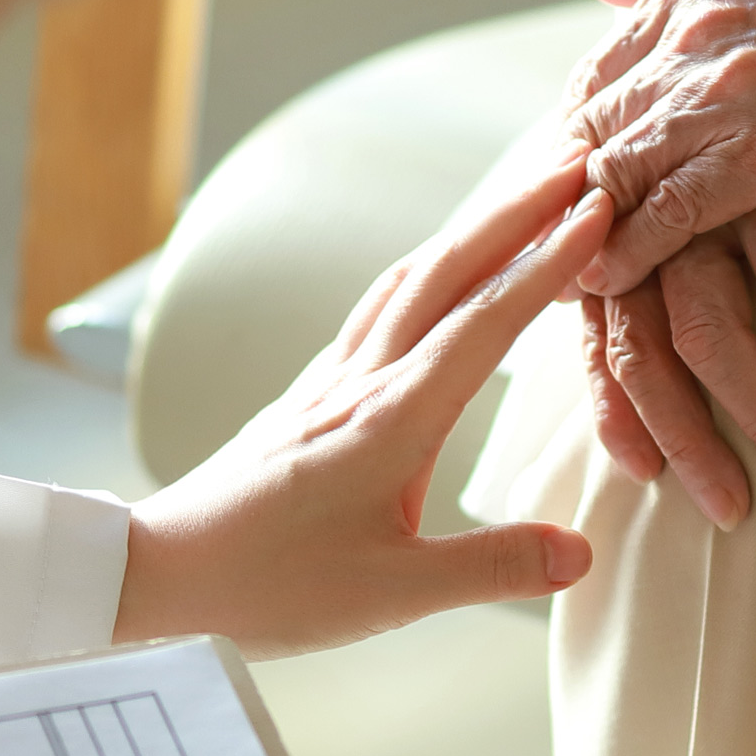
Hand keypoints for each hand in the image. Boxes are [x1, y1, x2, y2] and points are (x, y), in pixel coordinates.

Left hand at [116, 159, 612, 654]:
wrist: (160, 570)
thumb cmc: (264, 585)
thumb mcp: (391, 596)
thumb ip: (491, 569)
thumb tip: (578, 552)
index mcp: (390, 420)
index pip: (486, 323)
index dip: (547, 263)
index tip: (596, 209)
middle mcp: (361, 381)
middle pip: (449, 271)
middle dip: (517, 209)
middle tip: (574, 159)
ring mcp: (331, 378)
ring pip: (410, 277)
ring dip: (473, 228)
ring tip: (522, 194)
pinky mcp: (311, 390)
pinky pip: (380, 304)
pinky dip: (428, 267)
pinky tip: (436, 267)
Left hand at [564, 0, 755, 294]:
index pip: (602, 64)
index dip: (584, 125)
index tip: (576, 169)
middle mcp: (696, 28)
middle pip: (597, 119)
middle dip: (572, 182)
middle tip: (552, 232)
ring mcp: (727, 92)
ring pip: (618, 168)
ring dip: (586, 223)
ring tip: (563, 264)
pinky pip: (666, 212)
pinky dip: (628, 250)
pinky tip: (608, 279)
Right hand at [580, 192, 755, 527]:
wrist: (750, 15)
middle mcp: (688, 191)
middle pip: (715, 324)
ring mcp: (633, 220)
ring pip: (647, 342)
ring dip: (692, 433)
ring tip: (733, 506)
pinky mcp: (597, 246)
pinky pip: (594, 333)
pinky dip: (615, 404)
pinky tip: (643, 467)